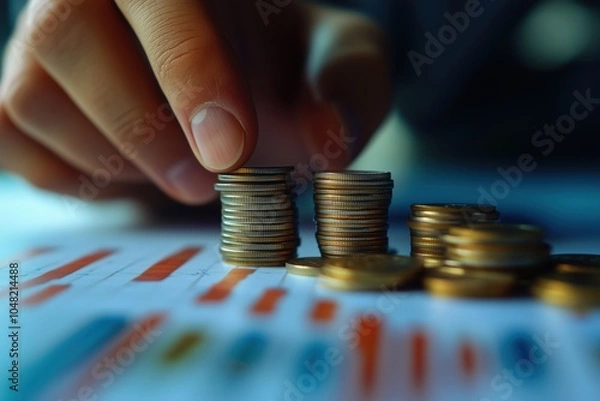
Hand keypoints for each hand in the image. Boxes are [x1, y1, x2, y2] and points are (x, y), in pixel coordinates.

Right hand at [0, 0, 390, 204]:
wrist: (239, 80)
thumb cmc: (287, 67)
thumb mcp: (341, 66)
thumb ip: (350, 92)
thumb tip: (331, 139)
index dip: (187, 67)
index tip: (230, 147)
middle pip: (68, 35)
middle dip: (143, 127)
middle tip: (207, 183)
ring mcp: (41, 40)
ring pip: (34, 98)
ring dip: (115, 160)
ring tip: (181, 174)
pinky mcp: (17, 94)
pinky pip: (12, 142)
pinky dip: (76, 178)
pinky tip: (132, 172)